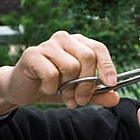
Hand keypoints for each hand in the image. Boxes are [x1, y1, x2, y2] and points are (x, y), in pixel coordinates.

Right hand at [0, 31, 120, 117]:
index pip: (99, 49)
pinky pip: (51, 73)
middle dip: (87, 84)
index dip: (107, 66)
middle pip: (87, 57)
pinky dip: (51, 87)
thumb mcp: (79, 92)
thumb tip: (115, 98)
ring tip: (63, 95)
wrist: (24, 90)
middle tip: (81, 101)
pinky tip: (45, 88)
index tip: (111, 85)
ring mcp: (48, 44)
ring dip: (68, 88)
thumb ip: (97, 94)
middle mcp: (65, 39)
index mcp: (79, 43)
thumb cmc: (54, 86)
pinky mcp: (32, 53)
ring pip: (70, 66)